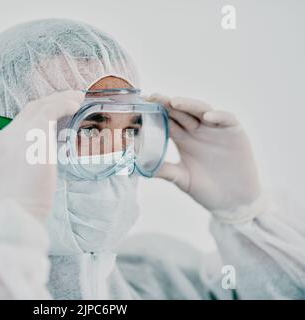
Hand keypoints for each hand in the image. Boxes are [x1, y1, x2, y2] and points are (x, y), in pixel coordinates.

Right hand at [0, 90, 83, 221]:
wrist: (18, 211)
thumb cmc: (24, 204)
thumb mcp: (20, 178)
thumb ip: (28, 162)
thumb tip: (44, 159)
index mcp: (2, 146)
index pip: (21, 121)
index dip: (40, 114)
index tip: (56, 113)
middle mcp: (7, 135)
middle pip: (30, 109)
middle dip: (51, 101)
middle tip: (69, 99)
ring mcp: (19, 133)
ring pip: (41, 106)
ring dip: (61, 99)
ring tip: (77, 98)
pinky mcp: (35, 134)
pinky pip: (51, 110)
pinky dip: (64, 104)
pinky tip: (77, 104)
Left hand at [147, 94, 260, 214]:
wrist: (233, 201)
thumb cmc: (206, 189)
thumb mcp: (182, 178)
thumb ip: (164, 170)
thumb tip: (138, 168)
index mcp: (183, 139)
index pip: (168, 121)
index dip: (156, 113)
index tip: (141, 106)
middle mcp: (198, 131)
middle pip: (181, 112)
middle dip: (168, 104)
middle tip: (153, 97)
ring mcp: (216, 130)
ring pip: (201, 111)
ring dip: (189, 105)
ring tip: (174, 102)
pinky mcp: (235, 133)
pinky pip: (227, 119)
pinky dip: (218, 116)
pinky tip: (207, 117)